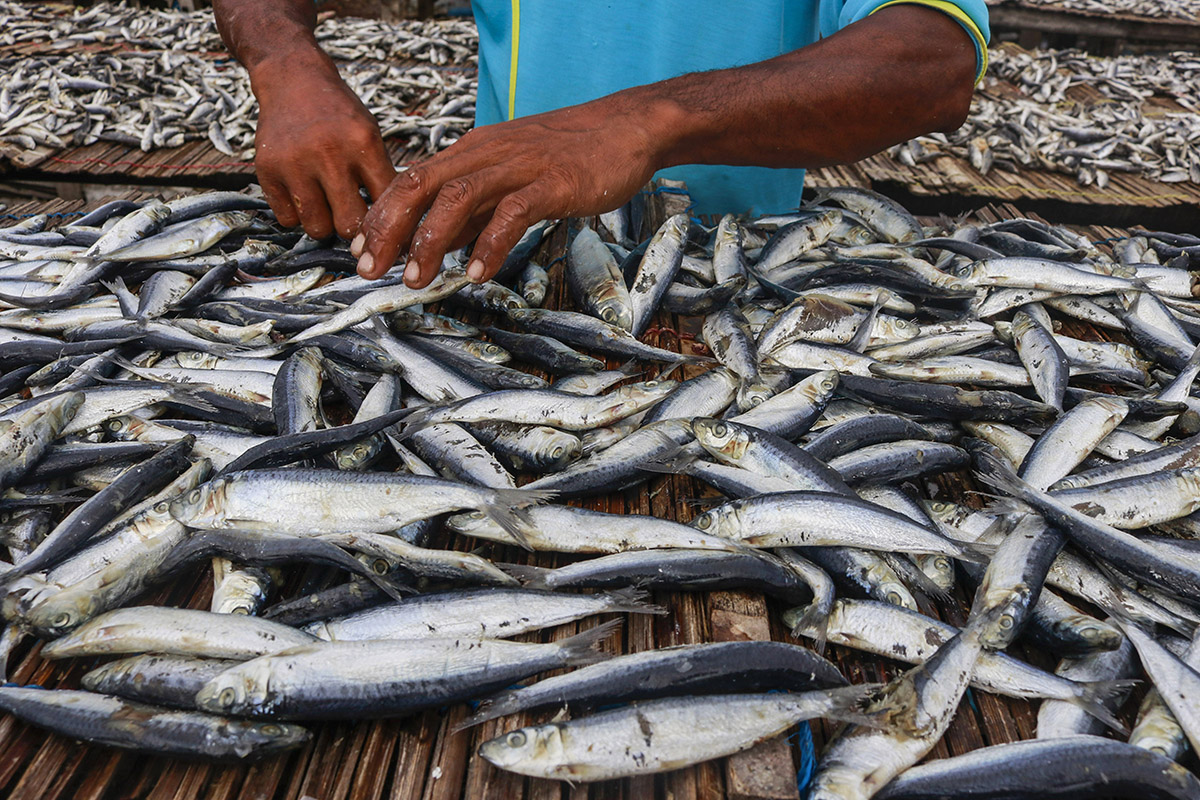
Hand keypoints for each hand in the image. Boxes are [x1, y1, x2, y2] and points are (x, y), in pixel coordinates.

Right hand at [251, 53, 395, 239]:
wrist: (293, 80)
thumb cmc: (338, 114)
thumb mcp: (369, 134)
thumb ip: (380, 176)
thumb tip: (393, 228)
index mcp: (362, 143)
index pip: (384, 204)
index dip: (386, 219)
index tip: (383, 222)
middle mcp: (328, 153)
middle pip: (349, 225)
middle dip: (353, 228)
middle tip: (351, 215)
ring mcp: (294, 163)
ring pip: (317, 228)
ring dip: (324, 223)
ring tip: (326, 204)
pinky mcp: (267, 170)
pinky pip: (287, 219)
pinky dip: (297, 215)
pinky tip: (303, 194)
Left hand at [351, 90, 669, 285]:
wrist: (624, 129)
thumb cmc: (566, 158)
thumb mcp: (508, 178)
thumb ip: (473, 210)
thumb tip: (437, 245)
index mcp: (471, 152)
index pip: (411, 180)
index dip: (381, 216)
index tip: (362, 251)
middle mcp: (485, 154)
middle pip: (420, 185)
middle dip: (390, 229)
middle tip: (371, 269)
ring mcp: (518, 165)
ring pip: (458, 198)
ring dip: (430, 241)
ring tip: (416, 279)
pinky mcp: (552, 182)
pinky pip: (512, 212)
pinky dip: (490, 243)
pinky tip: (478, 272)